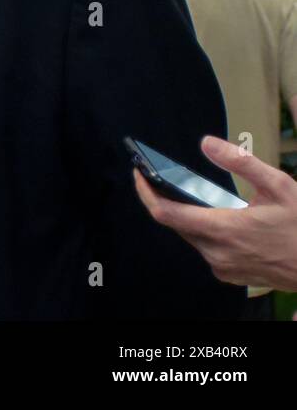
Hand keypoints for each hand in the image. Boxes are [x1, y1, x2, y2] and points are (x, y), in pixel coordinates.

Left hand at [133, 135, 296, 289]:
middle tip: (166, 179)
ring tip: (198, 196)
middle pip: (176, 224)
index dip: (145, 193)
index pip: (165, 213)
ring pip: (191, 237)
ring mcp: (223, 267)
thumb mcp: (279, 186)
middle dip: (168, 200)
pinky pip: (207, 250)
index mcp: (223, 229)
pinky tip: (221, 219)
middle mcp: (217, 252)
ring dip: (190, 217)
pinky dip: (206, 232)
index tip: (138, 173)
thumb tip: (206, 143)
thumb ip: (240, 162)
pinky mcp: (230, 275)